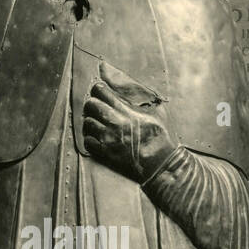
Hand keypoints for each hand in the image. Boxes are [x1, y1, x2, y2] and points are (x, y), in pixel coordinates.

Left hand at [82, 62, 178, 182]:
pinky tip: (97, 138)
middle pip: (90, 105)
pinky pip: (87, 141)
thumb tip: (132, 86)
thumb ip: (142, 98)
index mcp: (126, 110)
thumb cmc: (161, 135)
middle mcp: (114, 122)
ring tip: (98, 123)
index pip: (100, 91)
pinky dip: (90, 138)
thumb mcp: (156, 111)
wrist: (160, 162)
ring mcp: (108, 137)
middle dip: (93, 104)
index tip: (101, 92)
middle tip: (98, 107)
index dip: (99, 89)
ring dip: (91, 122)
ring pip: (87, 122)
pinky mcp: (105, 152)